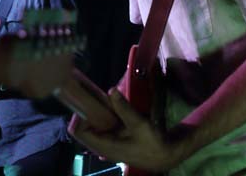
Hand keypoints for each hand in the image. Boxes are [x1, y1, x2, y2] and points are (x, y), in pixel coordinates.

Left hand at [69, 88, 185, 171]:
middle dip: (90, 112)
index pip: (79, 131)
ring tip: (107, 100)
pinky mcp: (117, 141)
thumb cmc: (152, 143)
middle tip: (99, 98)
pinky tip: (116, 108)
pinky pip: (105, 128)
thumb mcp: (139, 124)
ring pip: (96, 127)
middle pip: (85, 128)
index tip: (91, 102)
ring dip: (99, 114)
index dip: (81, 116)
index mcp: (104, 146)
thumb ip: (124, 108)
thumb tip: (112, 90)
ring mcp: (110, 144)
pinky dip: (108, 117)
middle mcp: (103, 147)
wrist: (166, 156)